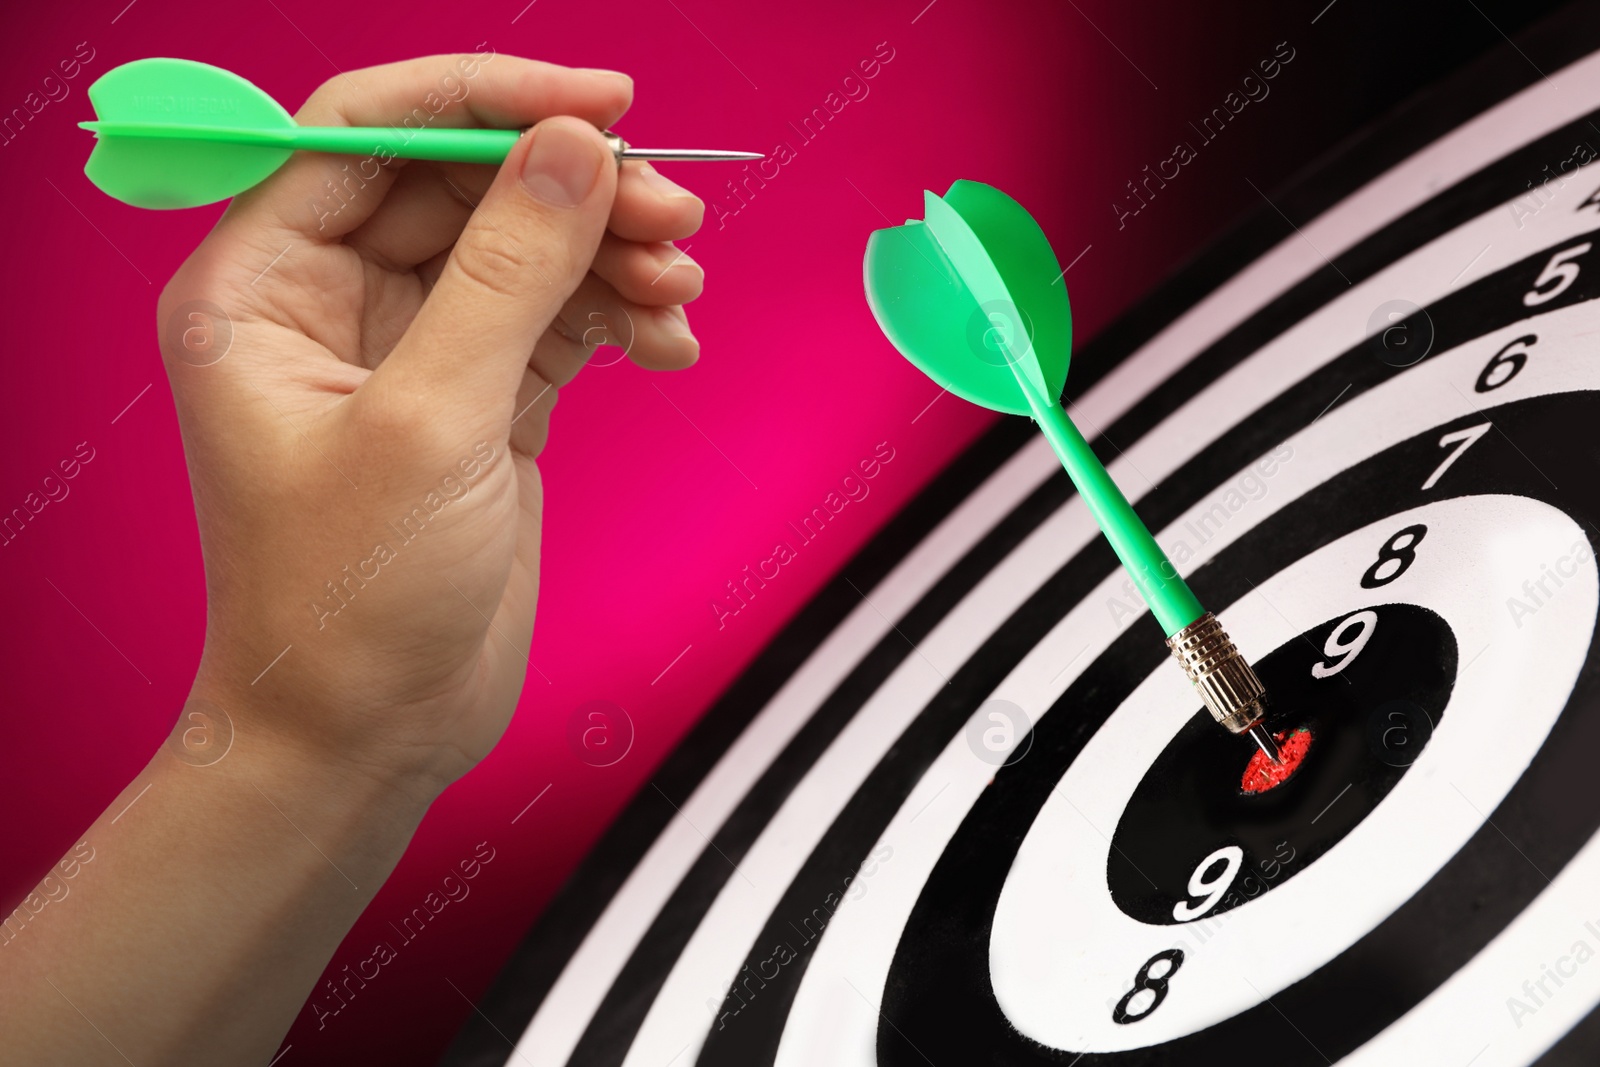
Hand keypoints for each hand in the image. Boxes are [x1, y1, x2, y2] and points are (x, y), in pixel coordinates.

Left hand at [163, 51, 704, 801]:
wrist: (371, 738)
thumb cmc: (350, 605)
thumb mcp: (431, 425)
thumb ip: (507, 275)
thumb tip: (574, 149)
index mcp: (261, 288)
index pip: (367, 132)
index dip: (485, 97)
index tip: (600, 103)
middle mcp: (330, 305)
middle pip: (466, 186)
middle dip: (574, 191)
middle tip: (673, 210)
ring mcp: (414, 354)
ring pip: (526, 250)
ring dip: (612, 255)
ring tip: (680, 287)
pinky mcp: (482, 402)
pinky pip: (559, 321)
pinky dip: (620, 320)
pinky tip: (670, 344)